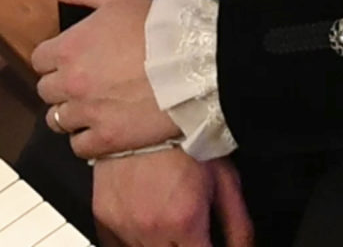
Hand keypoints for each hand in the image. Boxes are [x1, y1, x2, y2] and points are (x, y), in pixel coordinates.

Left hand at [32, 0, 179, 158]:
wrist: (193, 62)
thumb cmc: (156, 26)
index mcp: (68, 48)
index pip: (39, 60)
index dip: (55, 59)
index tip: (73, 60)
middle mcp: (71, 83)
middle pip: (46, 91)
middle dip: (62, 87)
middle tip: (86, 83)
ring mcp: (88, 114)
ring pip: (59, 121)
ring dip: (73, 114)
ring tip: (95, 107)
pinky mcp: (107, 138)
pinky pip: (79, 146)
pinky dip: (87, 140)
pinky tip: (103, 127)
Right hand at [93, 150, 252, 246]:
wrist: (150, 109)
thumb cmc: (189, 142)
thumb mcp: (226, 183)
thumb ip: (239, 229)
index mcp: (184, 222)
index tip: (206, 241)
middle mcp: (150, 228)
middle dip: (184, 246)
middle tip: (188, 231)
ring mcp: (122, 224)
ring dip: (161, 244)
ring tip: (169, 221)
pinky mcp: (103, 215)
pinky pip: (116, 245)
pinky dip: (132, 241)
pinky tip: (146, 226)